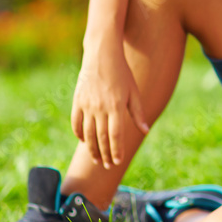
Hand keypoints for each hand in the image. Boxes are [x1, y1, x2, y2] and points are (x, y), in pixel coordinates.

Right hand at [70, 44, 148, 168]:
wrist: (102, 55)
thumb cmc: (122, 73)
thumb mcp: (134, 92)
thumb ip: (138, 113)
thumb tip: (145, 131)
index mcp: (116, 107)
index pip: (116, 135)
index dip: (116, 151)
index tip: (117, 162)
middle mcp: (100, 108)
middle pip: (102, 138)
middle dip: (104, 154)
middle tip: (106, 166)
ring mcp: (87, 105)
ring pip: (87, 133)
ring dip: (92, 148)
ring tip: (96, 159)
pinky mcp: (77, 101)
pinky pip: (76, 122)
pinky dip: (79, 134)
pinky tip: (83, 141)